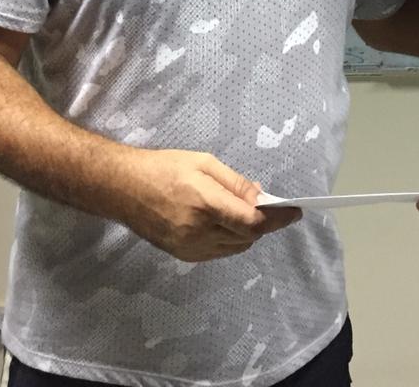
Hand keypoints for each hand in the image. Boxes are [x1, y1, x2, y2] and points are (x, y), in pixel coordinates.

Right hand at [117, 149, 300, 261]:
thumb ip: (235, 183)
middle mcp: (199, 231)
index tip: (296, 212)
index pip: (252, 221)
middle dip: (263, 222)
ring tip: (243, 211)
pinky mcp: (183, 256)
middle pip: (248, 236)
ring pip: (236, 247)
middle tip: (269, 205)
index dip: (277, 218)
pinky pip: (219, 252)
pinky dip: (231, 240)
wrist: (123, 189)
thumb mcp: (204, 163)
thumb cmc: (164, 167)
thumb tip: (261, 197)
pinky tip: (225, 223)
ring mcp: (190, 247)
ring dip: (248, 232)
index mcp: (205, 203)